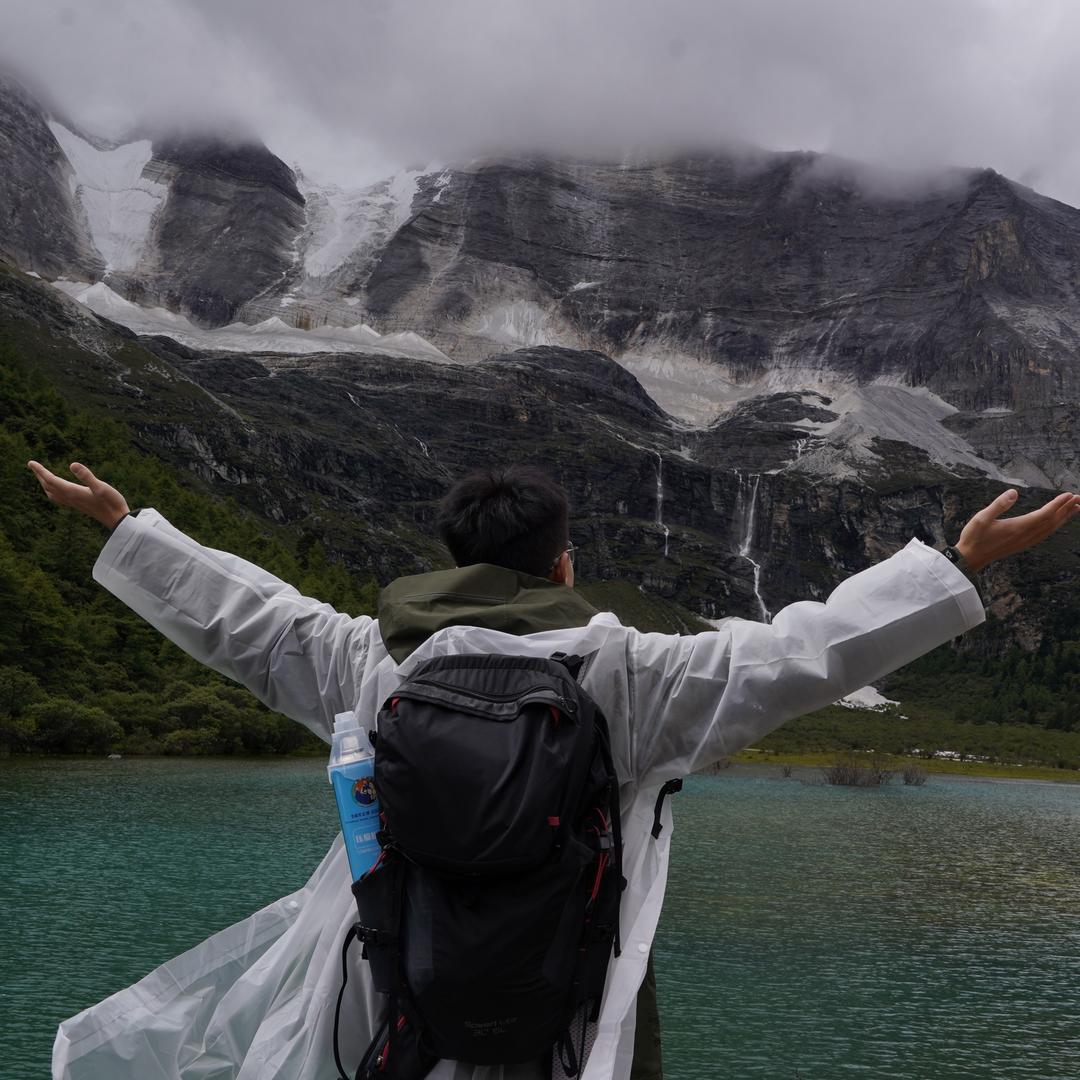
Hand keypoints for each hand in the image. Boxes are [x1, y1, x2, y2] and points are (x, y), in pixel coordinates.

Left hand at [27, 461, 129, 529]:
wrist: (118, 519)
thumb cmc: (112, 503)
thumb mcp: (101, 487)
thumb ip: (87, 476)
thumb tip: (72, 464)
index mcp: (73, 492)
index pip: (51, 480)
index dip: (40, 471)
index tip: (30, 462)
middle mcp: (70, 498)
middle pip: (48, 486)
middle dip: (39, 475)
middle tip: (32, 465)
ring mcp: (74, 503)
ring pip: (52, 493)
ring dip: (44, 484)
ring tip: (42, 476)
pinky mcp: (79, 505)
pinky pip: (59, 499)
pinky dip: (53, 492)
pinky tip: (57, 490)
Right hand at [954, 488, 1079, 571]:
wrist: (971, 558)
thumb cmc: (974, 537)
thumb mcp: (981, 518)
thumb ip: (998, 505)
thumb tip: (1014, 492)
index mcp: (1018, 527)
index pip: (1044, 514)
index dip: (1058, 504)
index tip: (1069, 494)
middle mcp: (1025, 535)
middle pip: (1052, 521)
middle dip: (1066, 509)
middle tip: (1078, 498)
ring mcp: (1025, 541)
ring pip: (1050, 529)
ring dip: (1063, 518)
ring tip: (1074, 508)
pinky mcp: (1022, 544)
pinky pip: (1044, 535)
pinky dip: (1054, 527)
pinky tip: (1056, 523)